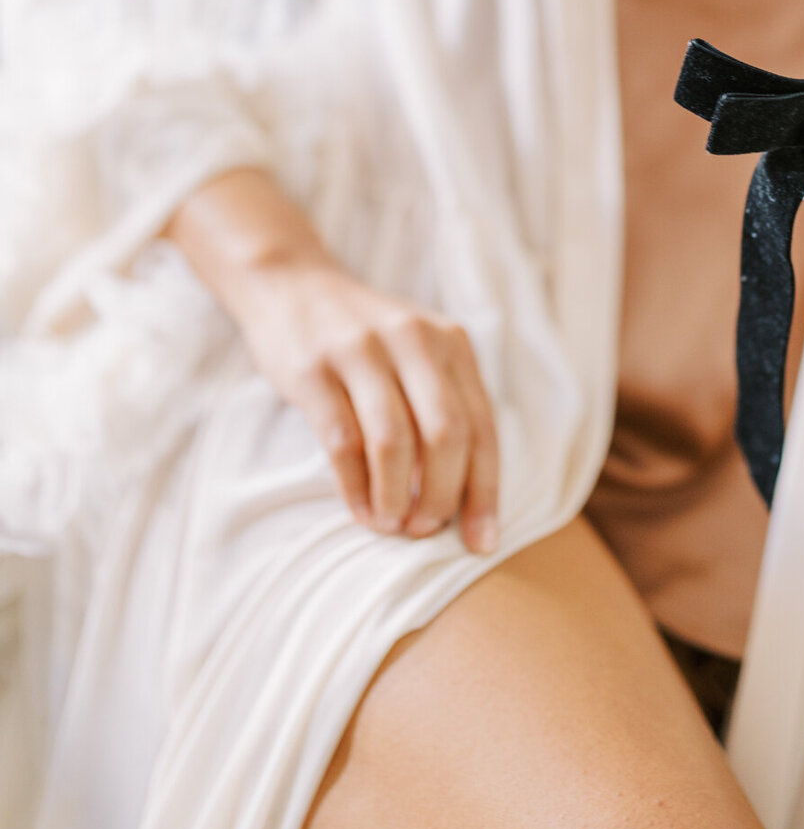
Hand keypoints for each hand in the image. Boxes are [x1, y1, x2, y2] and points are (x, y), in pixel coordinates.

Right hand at [163, 169, 499, 553]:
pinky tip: (360, 510)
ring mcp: (360, 351)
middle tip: (425, 530)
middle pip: (445, 434)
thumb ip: (444, 407)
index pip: (481, 426)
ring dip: (395, 497)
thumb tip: (464, 498)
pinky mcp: (313, 369)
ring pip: (393, 442)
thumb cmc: (368, 340)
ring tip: (392, 526)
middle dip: (440, 496)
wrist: (294, 286)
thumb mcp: (418, 354)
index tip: (482, 542)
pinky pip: (342, 441)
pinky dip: (355, 488)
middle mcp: (412, 340)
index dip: (484, 490)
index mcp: (450, 341)